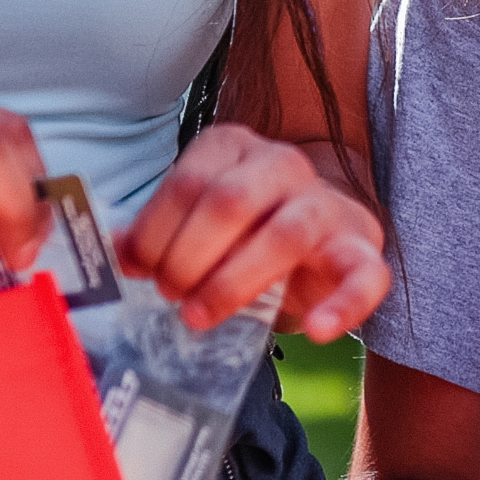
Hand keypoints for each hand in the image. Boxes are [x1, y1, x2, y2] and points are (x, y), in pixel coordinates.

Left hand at [118, 123, 391, 341]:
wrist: (316, 232)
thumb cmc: (243, 231)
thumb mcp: (195, 225)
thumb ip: (157, 233)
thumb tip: (115, 251)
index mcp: (235, 148)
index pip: (189, 181)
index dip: (156, 232)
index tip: (138, 271)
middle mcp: (284, 165)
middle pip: (231, 202)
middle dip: (188, 256)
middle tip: (168, 294)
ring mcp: (328, 205)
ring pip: (287, 234)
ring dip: (234, 282)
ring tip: (199, 316)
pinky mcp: (363, 248)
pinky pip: (364, 275)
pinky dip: (343, 306)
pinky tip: (317, 332)